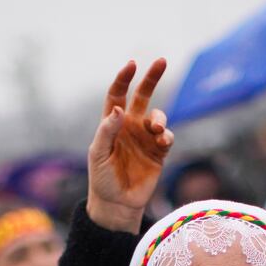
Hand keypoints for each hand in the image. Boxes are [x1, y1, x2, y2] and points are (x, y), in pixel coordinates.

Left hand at [87, 59, 172, 232]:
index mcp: (112, 123)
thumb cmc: (102, 178)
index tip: (132, 65)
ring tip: (155, 128)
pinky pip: (167, 136)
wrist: (117, 204)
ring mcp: (145, 138)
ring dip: (159, 116)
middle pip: (143, 95)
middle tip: (162, 61)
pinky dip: (166, 135)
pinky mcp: (159, 152)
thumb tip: (119, 109)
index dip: (124, 79)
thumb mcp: (98, 154)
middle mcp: (130, 126)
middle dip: (152, 78)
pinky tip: (162, 140)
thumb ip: (107, 130)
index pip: (118, 95)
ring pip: (158, 115)